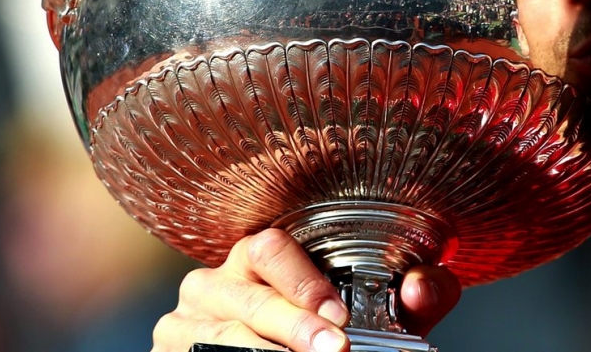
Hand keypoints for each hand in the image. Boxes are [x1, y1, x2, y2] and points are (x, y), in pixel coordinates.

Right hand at [151, 228, 460, 351]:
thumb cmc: (317, 334)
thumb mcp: (368, 317)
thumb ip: (407, 299)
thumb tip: (421, 289)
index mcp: (258, 258)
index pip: (270, 248)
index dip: (305, 281)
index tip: (340, 317)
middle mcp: (216, 281)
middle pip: (250, 296)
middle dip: (294, 326)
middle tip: (334, 349)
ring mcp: (187, 319)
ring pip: (224, 334)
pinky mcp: (170, 349)